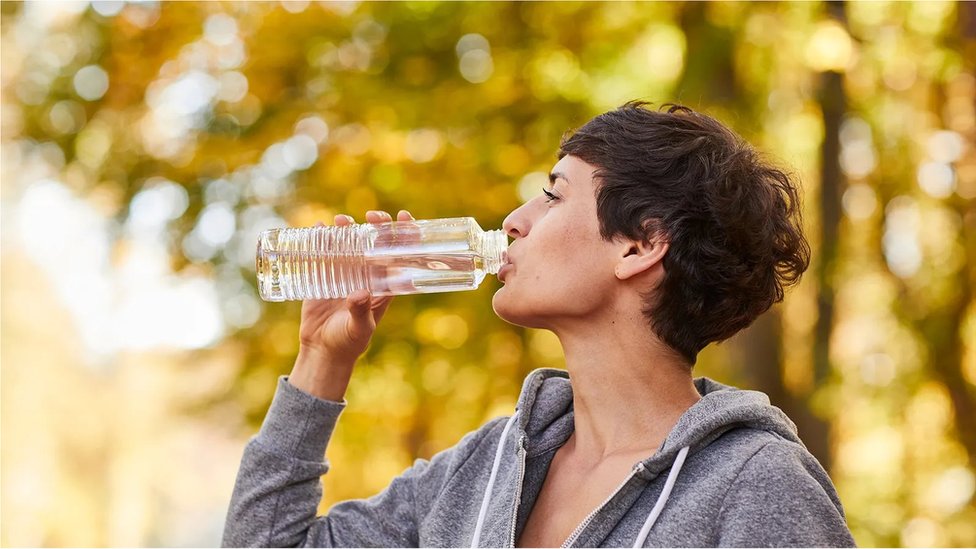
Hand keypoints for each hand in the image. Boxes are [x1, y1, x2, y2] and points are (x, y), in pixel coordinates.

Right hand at [289, 209, 413, 399]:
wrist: (324, 351)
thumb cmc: (349, 342)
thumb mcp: (359, 328)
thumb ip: (360, 311)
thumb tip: (360, 293)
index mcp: (384, 284)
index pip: (400, 254)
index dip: (405, 234)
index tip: (402, 217)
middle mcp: (368, 274)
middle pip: (377, 242)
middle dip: (377, 224)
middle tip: (371, 216)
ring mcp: (346, 273)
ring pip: (351, 242)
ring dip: (348, 227)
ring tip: (341, 221)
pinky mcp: (324, 275)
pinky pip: (325, 251)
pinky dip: (322, 238)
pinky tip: (318, 229)